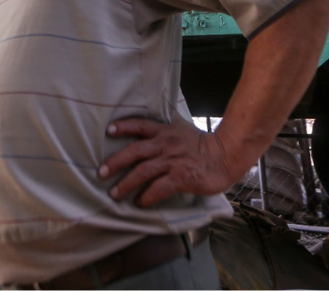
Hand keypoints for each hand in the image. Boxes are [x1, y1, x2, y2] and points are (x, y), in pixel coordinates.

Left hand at [98, 117, 241, 207]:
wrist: (226, 155)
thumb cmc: (203, 145)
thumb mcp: (182, 131)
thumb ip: (165, 133)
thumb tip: (149, 138)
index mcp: (165, 131)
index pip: (140, 125)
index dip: (124, 127)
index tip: (109, 130)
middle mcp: (165, 145)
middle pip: (135, 151)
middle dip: (116, 161)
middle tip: (101, 172)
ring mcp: (172, 161)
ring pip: (143, 171)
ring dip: (126, 183)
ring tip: (115, 193)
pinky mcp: (181, 177)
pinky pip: (158, 188)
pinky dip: (147, 196)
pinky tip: (140, 203)